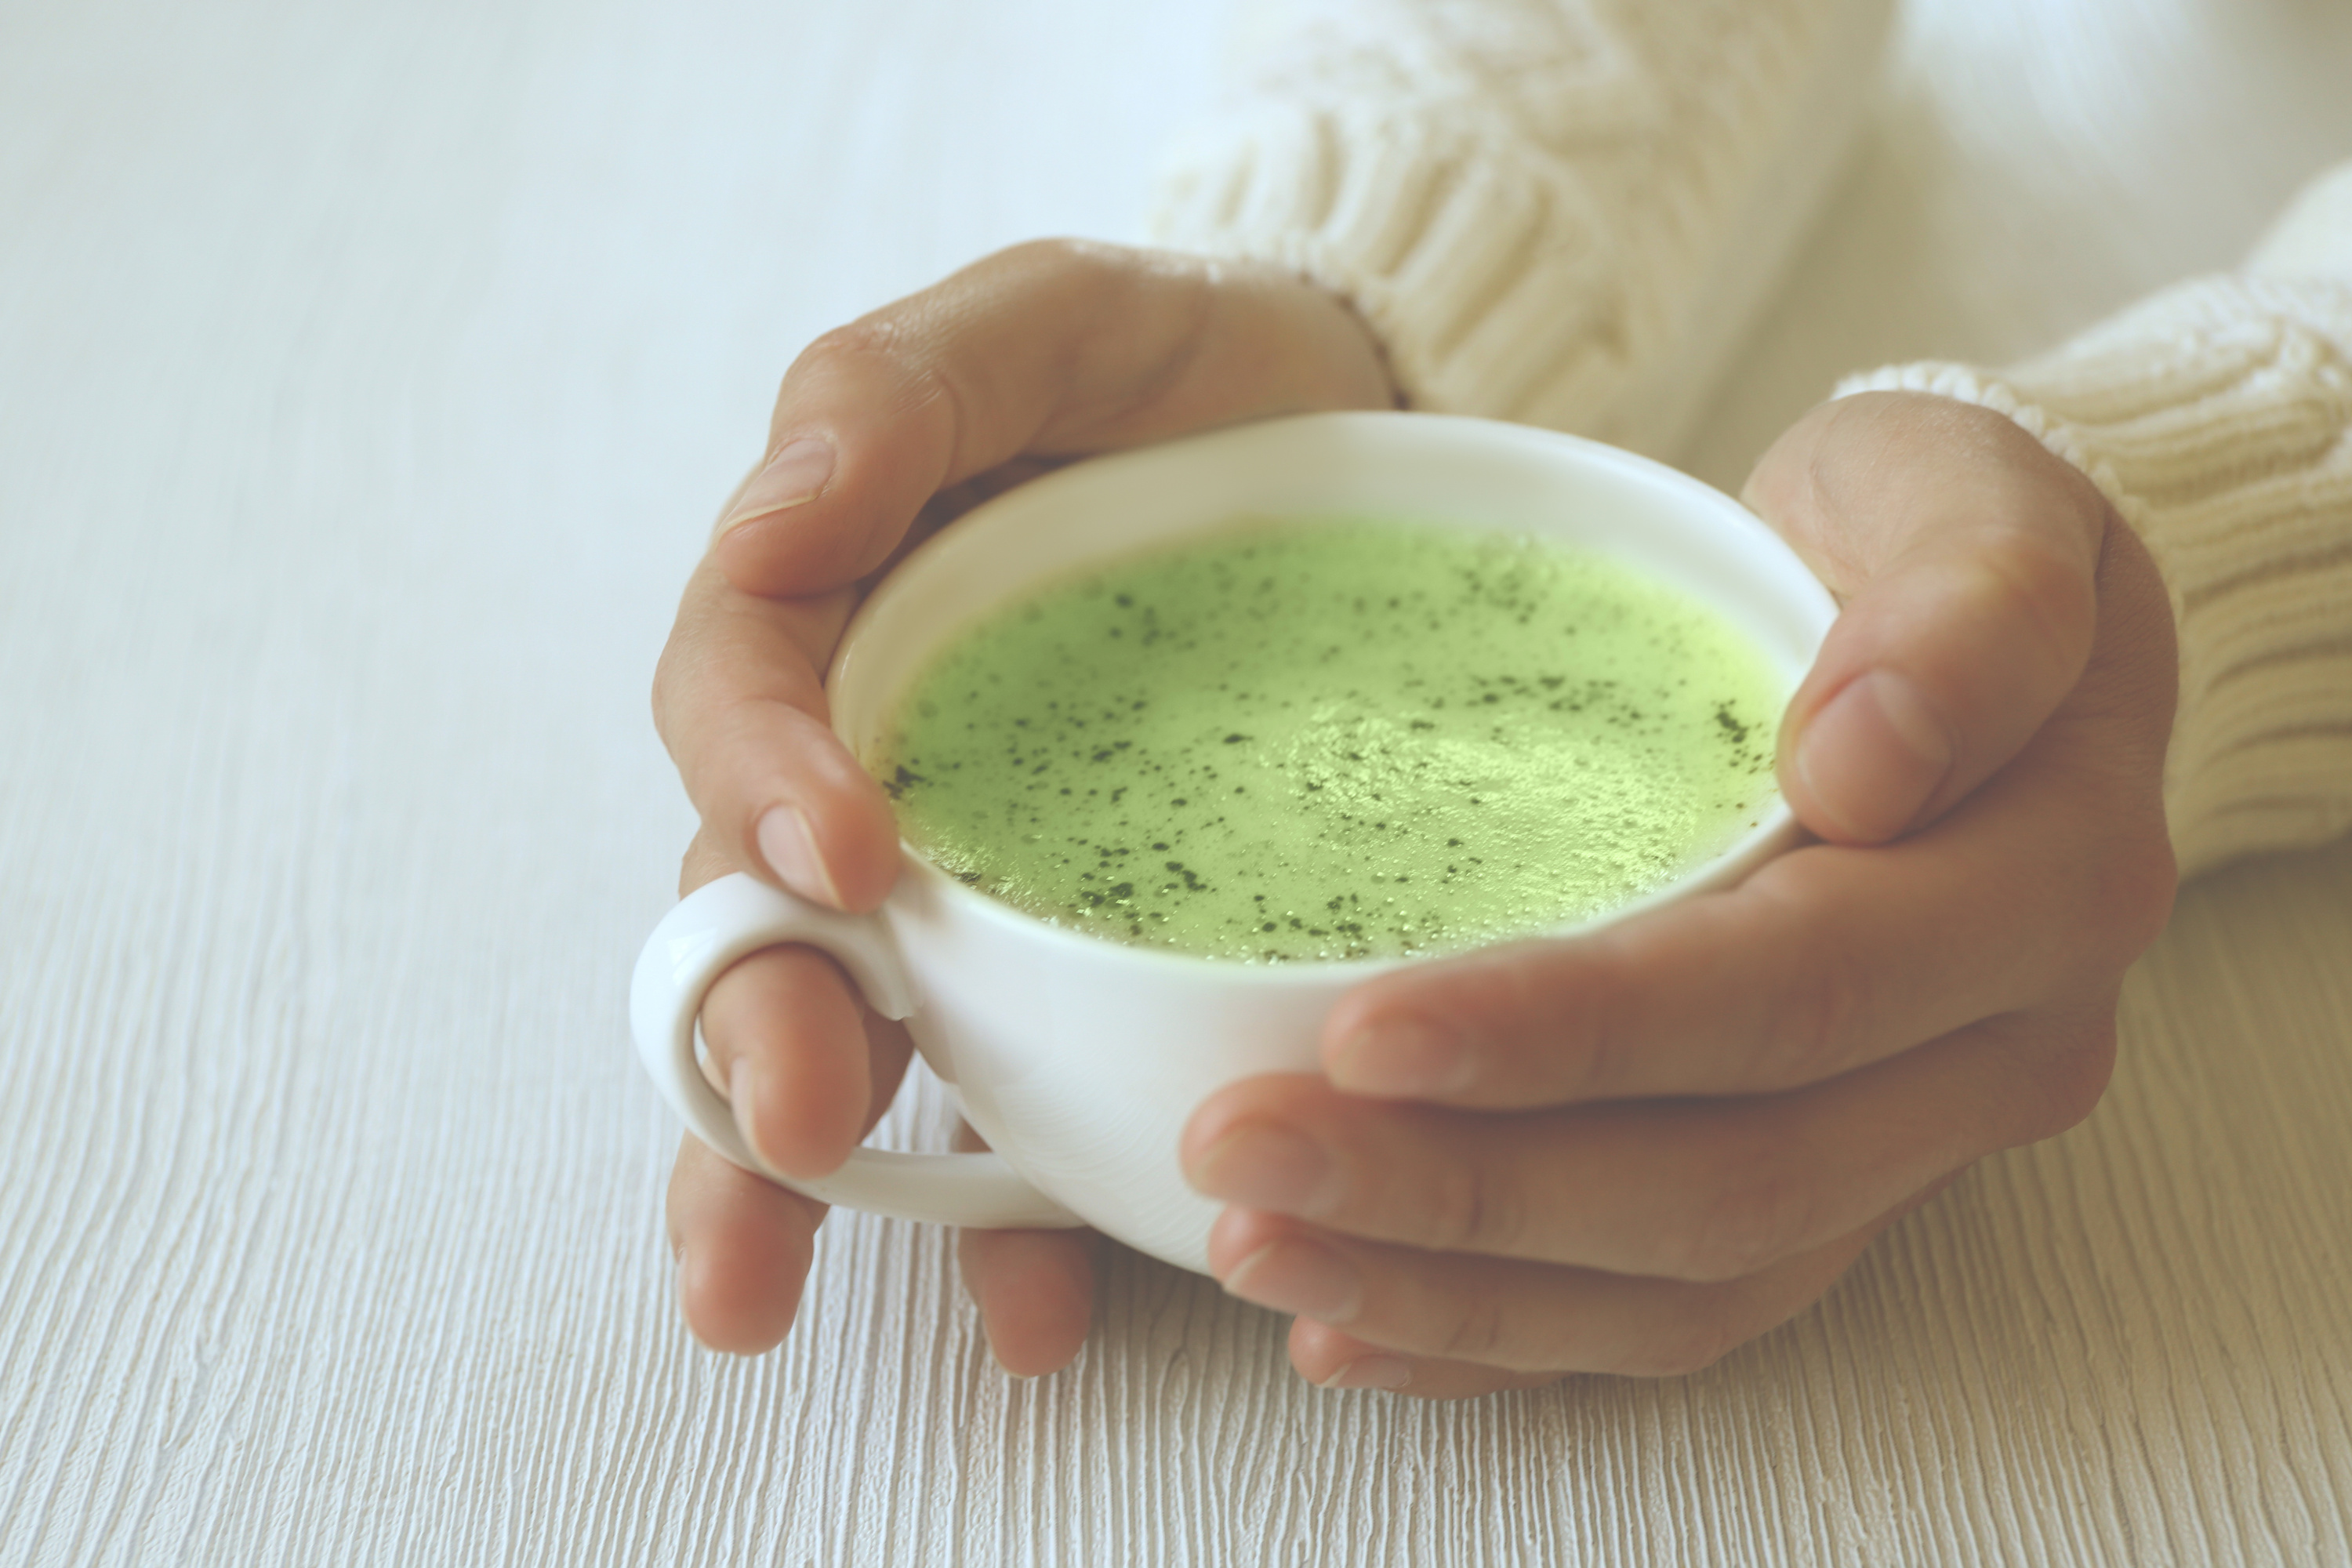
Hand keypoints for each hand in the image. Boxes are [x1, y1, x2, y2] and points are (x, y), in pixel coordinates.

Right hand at [652, 240, 1396, 1366]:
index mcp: (836, 618)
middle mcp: (879, 771)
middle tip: (786, 1143)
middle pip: (760, 922)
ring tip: (788, 1299)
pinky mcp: (1095, 960)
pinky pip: (1031, 1097)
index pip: (740, 708)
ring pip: (863, 1047)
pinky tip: (1045, 1305)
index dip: (761, 791)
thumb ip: (897, 400)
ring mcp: (983, 885)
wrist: (1368, 431)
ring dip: (821, 1186)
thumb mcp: (1048, 324)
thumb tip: (768, 525)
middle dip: (747, 1046)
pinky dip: (1019, 1213)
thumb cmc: (1185, 366)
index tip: (848, 868)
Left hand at [1180, 391, 2179, 1396]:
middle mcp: (1992, 1055)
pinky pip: (1669, 1309)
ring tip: (1257, 1244)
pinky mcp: (1825, 1190)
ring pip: (1683, 1279)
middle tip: (1244, 1150)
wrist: (1980, 656)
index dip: (1575, 1033)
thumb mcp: (1974, 505)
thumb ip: (1960, 612)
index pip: (1788, 990)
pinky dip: (1502, 1332)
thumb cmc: (1937, 549)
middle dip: (1463, 1186)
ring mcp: (1908, 1145)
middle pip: (1720, 1178)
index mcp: (2036, 885)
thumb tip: (1865, 756)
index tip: (1362, 1029)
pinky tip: (1346, 1323)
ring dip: (1456, 1287)